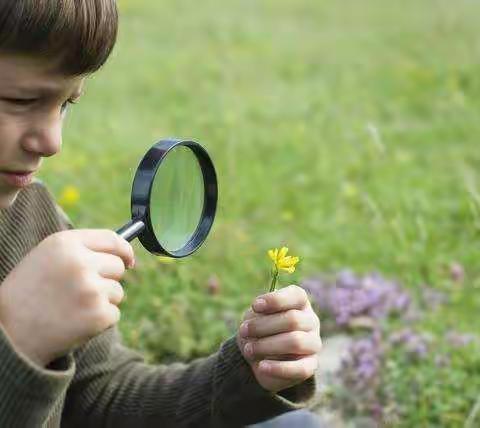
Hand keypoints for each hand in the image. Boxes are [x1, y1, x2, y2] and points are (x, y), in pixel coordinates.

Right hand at [0, 229, 134, 367]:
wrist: (8, 334)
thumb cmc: (28, 293)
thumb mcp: (47, 258)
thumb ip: (82, 250)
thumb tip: (125, 255)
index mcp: (65, 243)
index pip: (112, 239)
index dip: (124, 249)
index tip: (129, 259)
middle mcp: (80, 263)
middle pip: (118, 266)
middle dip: (107, 279)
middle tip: (80, 292)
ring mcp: (91, 289)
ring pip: (118, 292)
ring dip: (102, 301)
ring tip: (72, 308)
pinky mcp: (98, 315)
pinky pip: (114, 314)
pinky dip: (100, 321)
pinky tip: (75, 322)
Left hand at [236, 285, 321, 392]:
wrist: (259, 358)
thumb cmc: (258, 331)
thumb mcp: (254, 318)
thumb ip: (258, 314)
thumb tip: (259, 312)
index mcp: (299, 303)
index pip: (297, 295)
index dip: (275, 300)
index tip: (255, 306)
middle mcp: (310, 321)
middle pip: (293, 320)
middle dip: (263, 326)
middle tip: (243, 331)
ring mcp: (313, 343)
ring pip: (296, 342)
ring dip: (267, 346)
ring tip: (248, 350)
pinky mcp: (311, 366)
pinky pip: (301, 369)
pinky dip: (278, 368)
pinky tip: (261, 366)